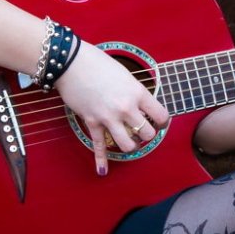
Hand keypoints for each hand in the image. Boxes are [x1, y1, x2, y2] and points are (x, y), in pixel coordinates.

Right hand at [52, 41, 169, 176]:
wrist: (71, 62)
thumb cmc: (98, 63)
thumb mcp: (125, 75)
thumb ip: (134, 92)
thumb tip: (140, 104)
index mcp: (137, 93)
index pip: (161, 116)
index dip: (162, 121)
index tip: (159, 122)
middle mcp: (125, 107)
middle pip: (147, 134)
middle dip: (147, 135)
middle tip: (142, 130)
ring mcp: (108, 117)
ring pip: (128, 145)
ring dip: (131, 146)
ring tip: (130, 142)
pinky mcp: (92, 122)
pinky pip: (99, 146)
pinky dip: (101, 160)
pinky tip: (103, 171)